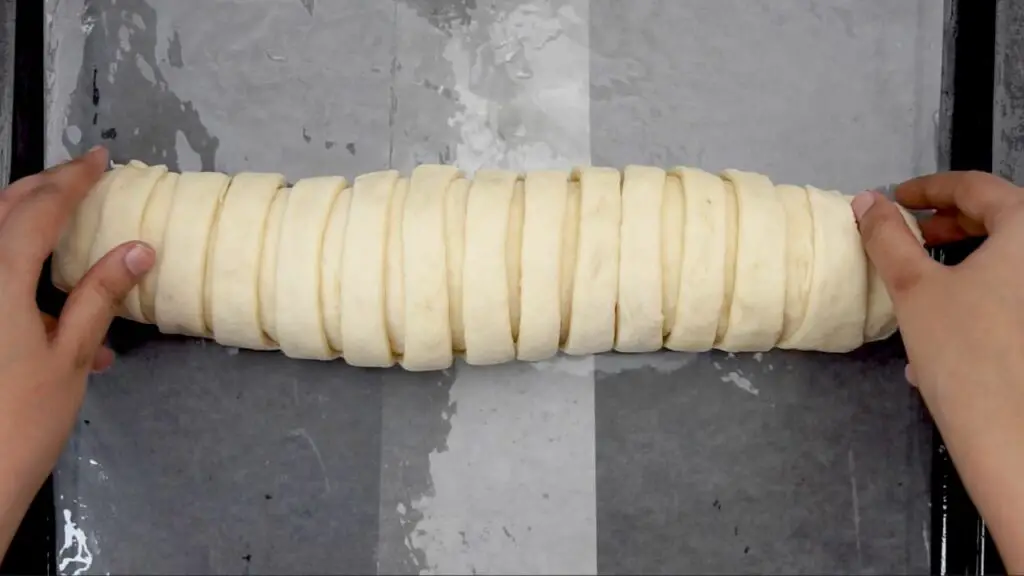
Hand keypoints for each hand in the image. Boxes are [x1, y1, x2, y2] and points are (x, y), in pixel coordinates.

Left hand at [0, 147, 154, 556]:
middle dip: (42, 189)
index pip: (39, 210)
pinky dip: (18, 272)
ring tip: (68, 229)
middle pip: (3, 211)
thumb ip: (101, 295)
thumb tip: (139, 249)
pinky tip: (53, 308)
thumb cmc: (21, 419)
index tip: (100, 158)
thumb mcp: (69, 356)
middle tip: (80, 181)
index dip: (72, 180)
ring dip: (26, 226)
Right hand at [852, 171, 1023, 572]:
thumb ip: (887, 237)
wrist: (1014, 436)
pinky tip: (946, 339)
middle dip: (947, 229)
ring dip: (962, 269)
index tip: (895, 199)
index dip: (928, 188)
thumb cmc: (964, 351)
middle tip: (907, 239)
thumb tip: (867, 201)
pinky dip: (983, 302)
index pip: (976, 186)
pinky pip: (1015, 300)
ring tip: (918, 294)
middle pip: (999, 221)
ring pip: (1006, 264)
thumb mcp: (914, 288)